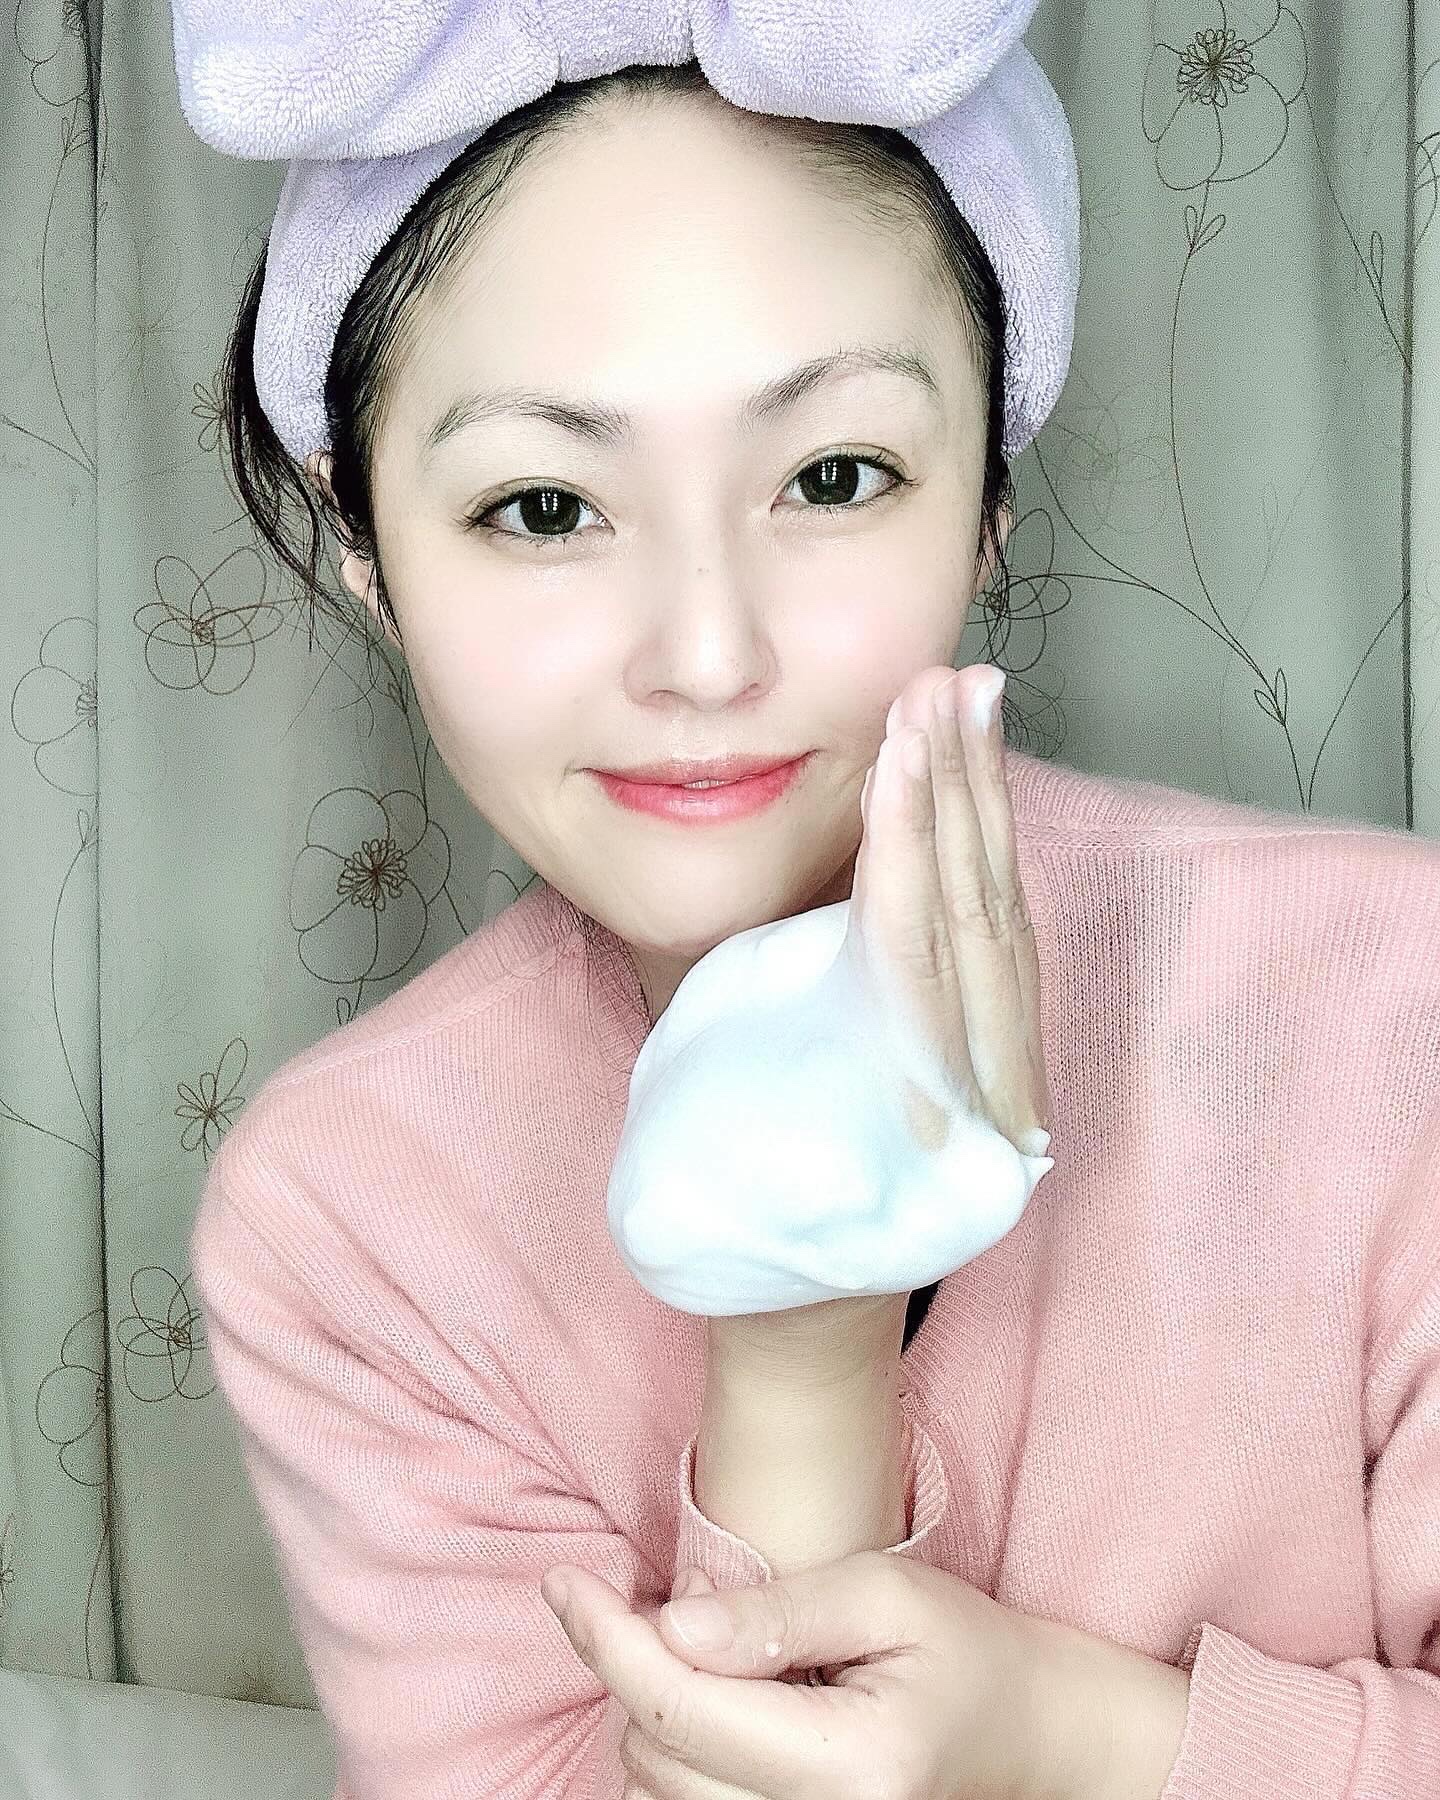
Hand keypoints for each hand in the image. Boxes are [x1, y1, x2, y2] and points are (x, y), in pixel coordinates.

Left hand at [542, 1551, 1098, 1799]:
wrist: (1024, 1733)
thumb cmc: (961, 1648)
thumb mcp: (885, 1594)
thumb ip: (777, 1612)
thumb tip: (673, 1626)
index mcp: (852, 1766)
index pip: (684, 1711)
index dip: (608, 1640)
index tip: (564, 1581)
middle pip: (658, 1754)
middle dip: (639, 1666)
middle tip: (685, 1600)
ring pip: (659, 1790)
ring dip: (657, 1711)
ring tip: (718, 1653)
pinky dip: (677, 1753)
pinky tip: (712, 1704)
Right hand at [710, 662, 1052, 1365]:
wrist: (798, 1313)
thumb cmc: (724, 1220)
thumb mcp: (704, 1128)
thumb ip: (771, 1025)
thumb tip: (820, 914)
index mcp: (905, 1136)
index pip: (914, 957)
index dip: (908, 843)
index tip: (902, 742)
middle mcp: (981, 1112)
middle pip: (978, 926)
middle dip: (961, 795)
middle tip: (946, 687)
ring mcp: (1007, 1090)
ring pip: (1005, 925)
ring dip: (987, 808)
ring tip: (970, 705)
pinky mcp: (1009, 1065)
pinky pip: (1007, 945)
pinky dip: (993, 856)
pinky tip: (982, 790)